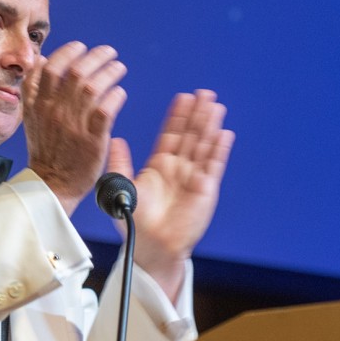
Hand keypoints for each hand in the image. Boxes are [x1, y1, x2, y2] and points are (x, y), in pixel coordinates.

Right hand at [23, 42, 127, 214]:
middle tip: (109, 52)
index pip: (50, 68)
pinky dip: (115, 96)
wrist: (52, 185)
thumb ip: (34, 89)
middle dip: (96, 57)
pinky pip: (105, 110)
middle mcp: (53, 111)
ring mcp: (72, 124)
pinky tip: (120, 93)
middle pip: (75, 72)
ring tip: (119, 67)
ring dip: (109, 72)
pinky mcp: (91, 139)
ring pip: (92, 87)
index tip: (81, 47)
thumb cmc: (45, 151)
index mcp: (37, 104)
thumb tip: (42, 60)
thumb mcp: (31, 117)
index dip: (67, 52)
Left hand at [108, 90, 234, 301]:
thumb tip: (116, 139)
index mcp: (160, 166)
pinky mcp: (205, 190)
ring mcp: (194, 178)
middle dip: (197, 114)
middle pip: (191, 136)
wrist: (150, 248)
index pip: (171, 135)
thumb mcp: (122, 188)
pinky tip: (224, 133)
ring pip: (204, 146)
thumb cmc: (135, 223)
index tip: (182, 97)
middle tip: (203, 93)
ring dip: (210, 126)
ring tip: (215, 105)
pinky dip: (218, 150)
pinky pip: (213, 166)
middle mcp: (179, 169)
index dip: (177, 116)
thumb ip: (120, 163)